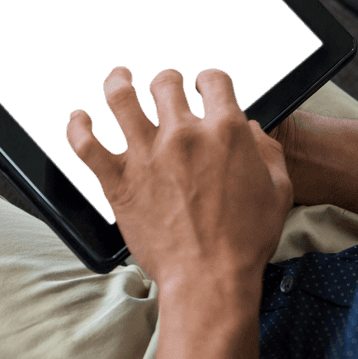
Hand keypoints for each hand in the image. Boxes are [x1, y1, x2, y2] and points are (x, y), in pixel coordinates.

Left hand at [66, 66, 292, 290]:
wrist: (210, 279)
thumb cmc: (245, 241)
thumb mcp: (279, 190)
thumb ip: (267, 151)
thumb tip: (251, 132)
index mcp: (225, 132)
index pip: (214, 81)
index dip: (209, 80)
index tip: (203, 87)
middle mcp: (183, 135)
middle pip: (165, 84)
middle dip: (167, 81)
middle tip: (164, 87)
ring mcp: (147, 155)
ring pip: (120, 99)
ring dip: (118, 83)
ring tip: (118, 79)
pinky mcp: (119, 181)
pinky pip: (87, 145)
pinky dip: (78, 128)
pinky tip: (79, 120)